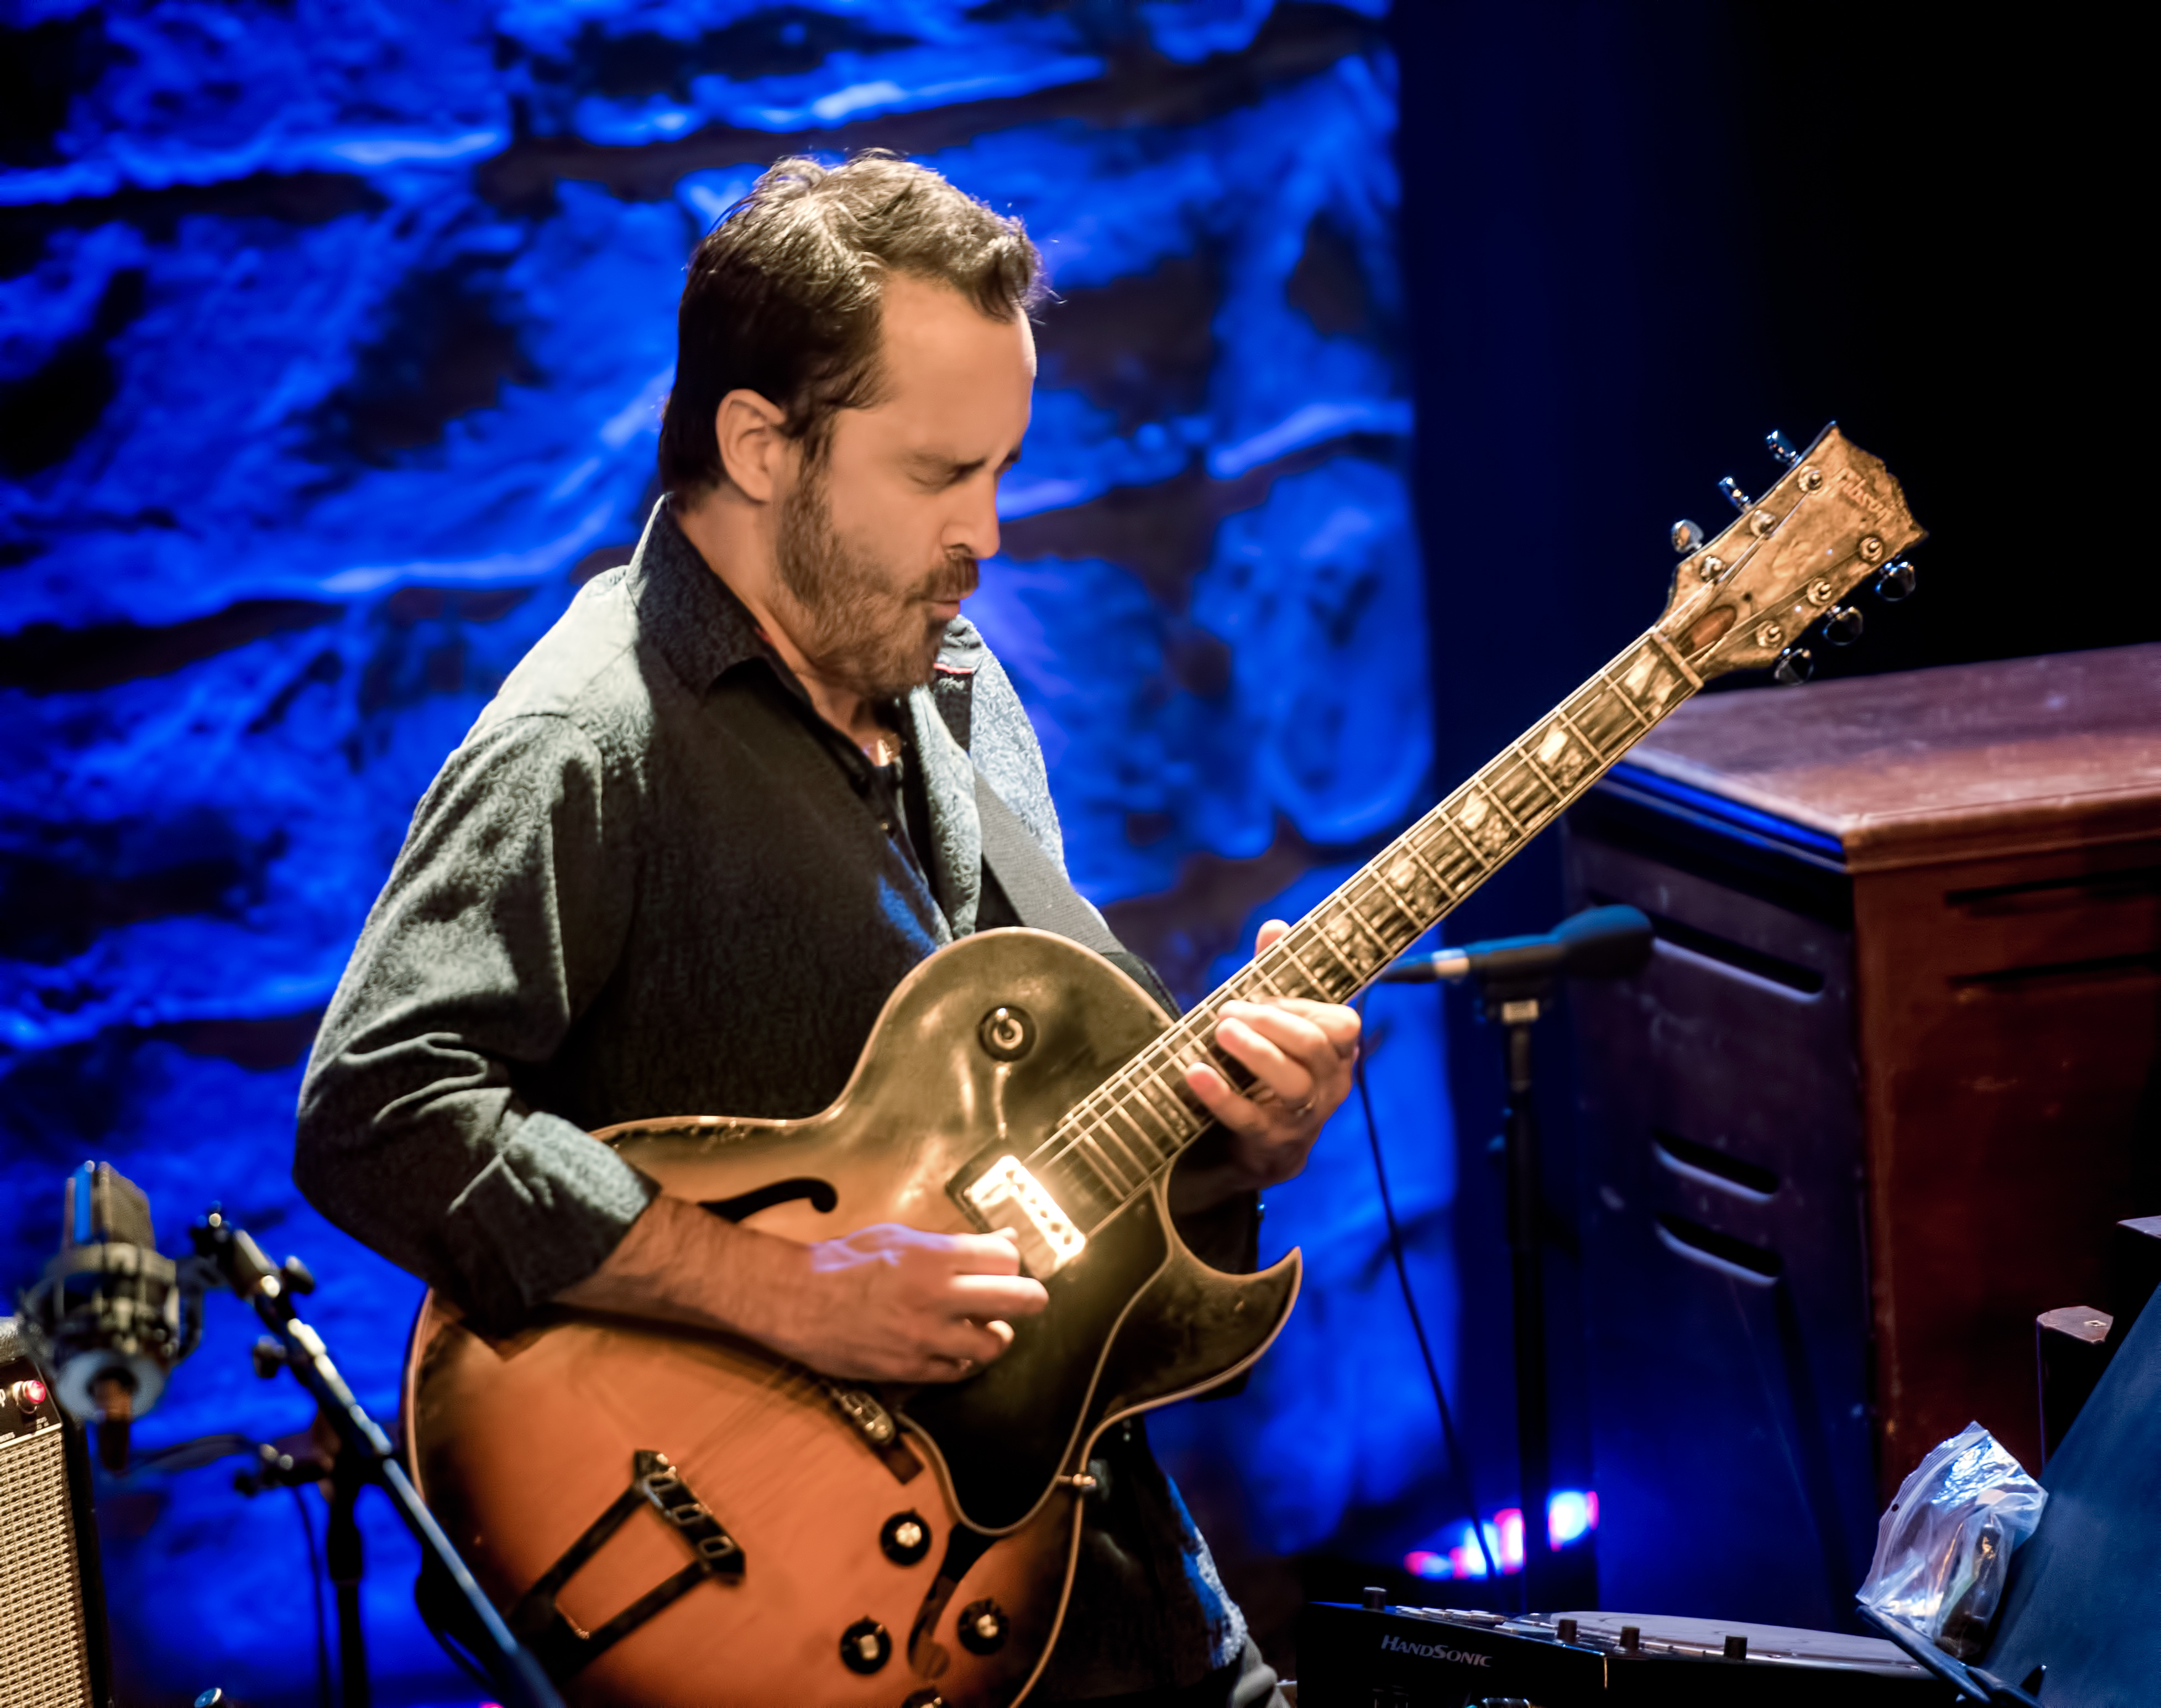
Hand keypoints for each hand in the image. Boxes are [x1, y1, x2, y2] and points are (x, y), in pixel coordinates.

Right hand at [773, 1223, 1048, 1383]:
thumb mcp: (900, 1236)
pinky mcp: (910, 1369)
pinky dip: (961, 1361)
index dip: (1011, 1261)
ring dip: (994, 1335)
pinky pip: (958, 1372)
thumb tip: (1003, 1237)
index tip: (1004, 1265)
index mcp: (934, 1257)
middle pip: (1017, 1300)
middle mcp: (937, 1298)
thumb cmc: (843, 1262)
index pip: (1005, 1258)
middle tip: (1026, 1298)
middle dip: (1029, 1298)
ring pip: (993, 1345)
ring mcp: (925, 1339)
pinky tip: (951, 1348)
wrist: (795, 1300)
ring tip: (982, 1326)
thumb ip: (954, 1242)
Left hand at [1179, 919, 1360, 1205]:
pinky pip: (1249, 1119)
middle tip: (1227, 1009)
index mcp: (1338, 1054)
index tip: (1262, 995)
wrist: (1265, 1147)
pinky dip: (1220, 1095)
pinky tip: (1194, 1073)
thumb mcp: (1278, 1023)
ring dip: (1254, 1052)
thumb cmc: (1273, 1071)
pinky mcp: (1270, 1143)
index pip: (1340, 1024)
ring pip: (1291, 1084)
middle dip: (1270, 1021)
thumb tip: (1274, 926)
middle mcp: (1329, 1086)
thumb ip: (1278, 976)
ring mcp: (1303, 1118)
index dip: (1300, 1006)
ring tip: (1220, 1030)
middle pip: (1313, 1048)